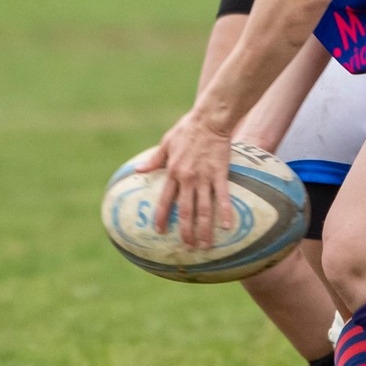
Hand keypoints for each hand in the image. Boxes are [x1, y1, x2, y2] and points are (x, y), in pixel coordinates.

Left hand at [141, 110, 236, 249]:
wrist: (210, 119)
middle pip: (186, 210)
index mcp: (173, 171)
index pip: (166, 200)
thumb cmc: (187, 128)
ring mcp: (204, 177)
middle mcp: (187, 178)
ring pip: (204, 208)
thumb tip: (137, 170)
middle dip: (186, 231)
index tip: (160, 231)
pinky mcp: (220, 174)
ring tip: (206, 245)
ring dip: (204, 229)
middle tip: (187, 247)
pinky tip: (227, 226)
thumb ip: (154, 160)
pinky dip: (224, 212)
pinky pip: (223, 196)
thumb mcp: (166, 142)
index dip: (162, 217)